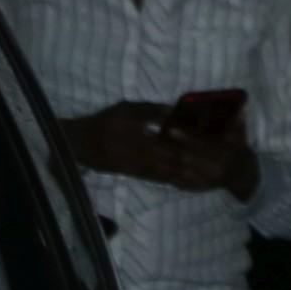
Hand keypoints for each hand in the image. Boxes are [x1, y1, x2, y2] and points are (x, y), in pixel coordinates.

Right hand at [67, 101, 249, 192]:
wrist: (78, 143)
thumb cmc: (104, 121)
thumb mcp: (125, 109)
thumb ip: (149, 110)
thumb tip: (173, 110)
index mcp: (130, 127)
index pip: (162, 134)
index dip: (184, 139)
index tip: (203, 140)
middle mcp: (130, 146)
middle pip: (165, 154)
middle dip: (188, 158)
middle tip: (211, 161)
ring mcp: (129, 161)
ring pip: (160, 168)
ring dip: (182, 171)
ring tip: (204, 173)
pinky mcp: (128, 172)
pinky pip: (152, 178)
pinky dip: (169, 179)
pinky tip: (183, 180)